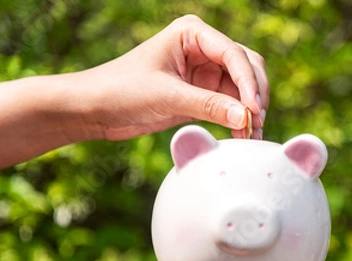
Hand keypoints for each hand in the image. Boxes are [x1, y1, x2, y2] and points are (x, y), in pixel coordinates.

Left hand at [80, 14, 267, 140]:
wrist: (95, 108)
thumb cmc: (121, 90)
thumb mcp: (166, 97)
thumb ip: (208, 105)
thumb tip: (245, 117)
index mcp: (192, 33)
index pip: (234, 54)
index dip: (248, 82)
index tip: (253, 110)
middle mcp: (203, 48)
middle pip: (246, 67)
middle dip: (254, 94)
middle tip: (256, 123)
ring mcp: (204, 71)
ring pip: (242, 88)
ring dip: (249, 110)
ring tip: (251, 135)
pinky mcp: (202, 93)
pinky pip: (230, 105)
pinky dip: (238, 120)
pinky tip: (241, 136)